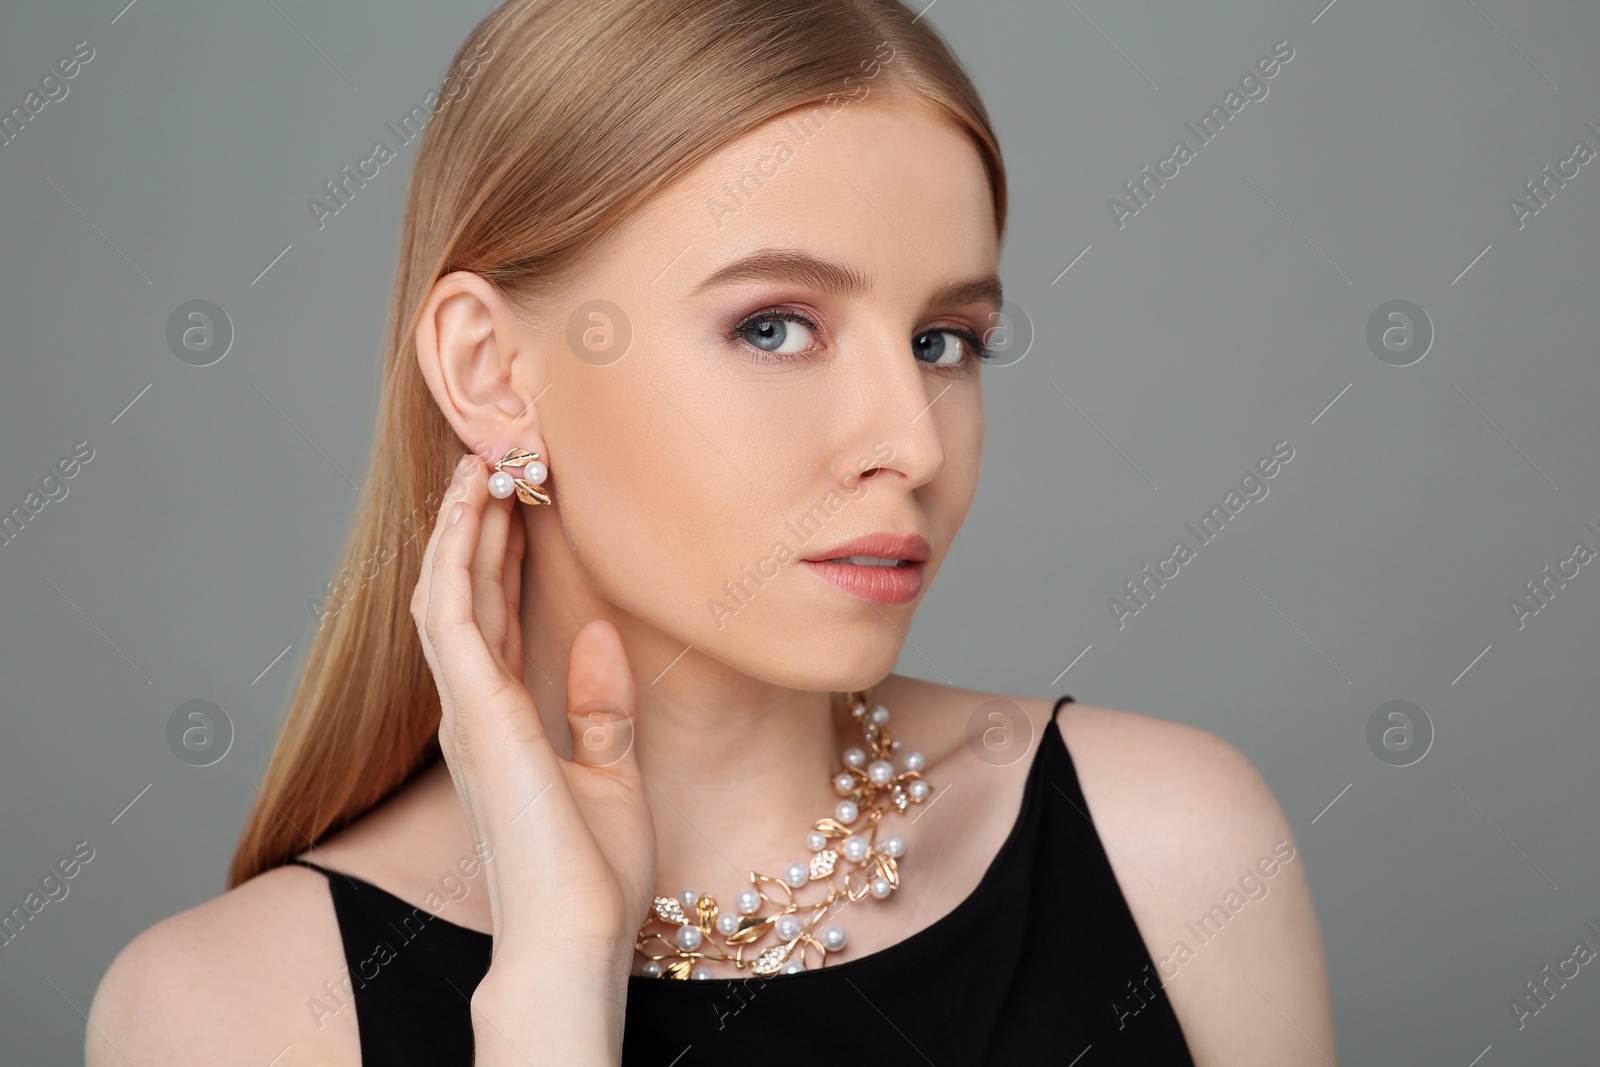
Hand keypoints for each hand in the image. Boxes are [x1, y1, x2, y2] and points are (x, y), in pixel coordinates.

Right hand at [410, 452, 656, 970]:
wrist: (575, 936)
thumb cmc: (590, 875)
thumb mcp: (612, 772)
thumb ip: (601, 706)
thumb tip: (602, 635)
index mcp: (502, 722)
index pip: (493, 617)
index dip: (500, 554)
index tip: (521, 497)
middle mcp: (473, 709)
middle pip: (465, 593)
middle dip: (477, 524)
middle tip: (498, 458)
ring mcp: (467, 709)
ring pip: (447, 591)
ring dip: (461, 525)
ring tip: (482, 463)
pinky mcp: (475, 712)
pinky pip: (453, 614)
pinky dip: (459, 556)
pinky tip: (474, 509)